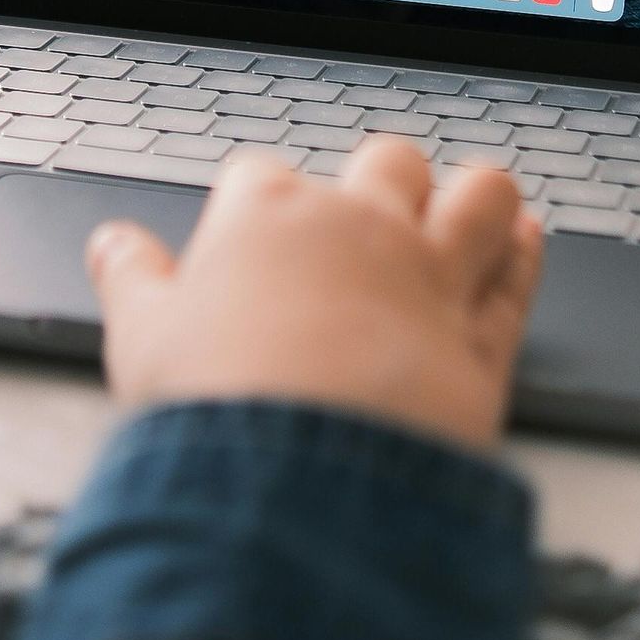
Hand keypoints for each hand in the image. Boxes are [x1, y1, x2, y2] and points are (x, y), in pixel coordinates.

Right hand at [85, 139, 543, 455]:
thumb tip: (111, 246)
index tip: (254, 227)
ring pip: (478, 197)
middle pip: (386, 162)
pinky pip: (518, 277)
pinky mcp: (482, 334)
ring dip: (477, 197)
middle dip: (383, 178)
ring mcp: (428, 274)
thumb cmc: (217, 406)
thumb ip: (131, 282)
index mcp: (266, 217)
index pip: (261, 175)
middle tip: (374, 208)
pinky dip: (526, 256)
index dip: (258, 202)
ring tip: (473, 203)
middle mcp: (356, 228)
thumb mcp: (142, 341)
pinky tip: (527, 242)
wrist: (302, 477)